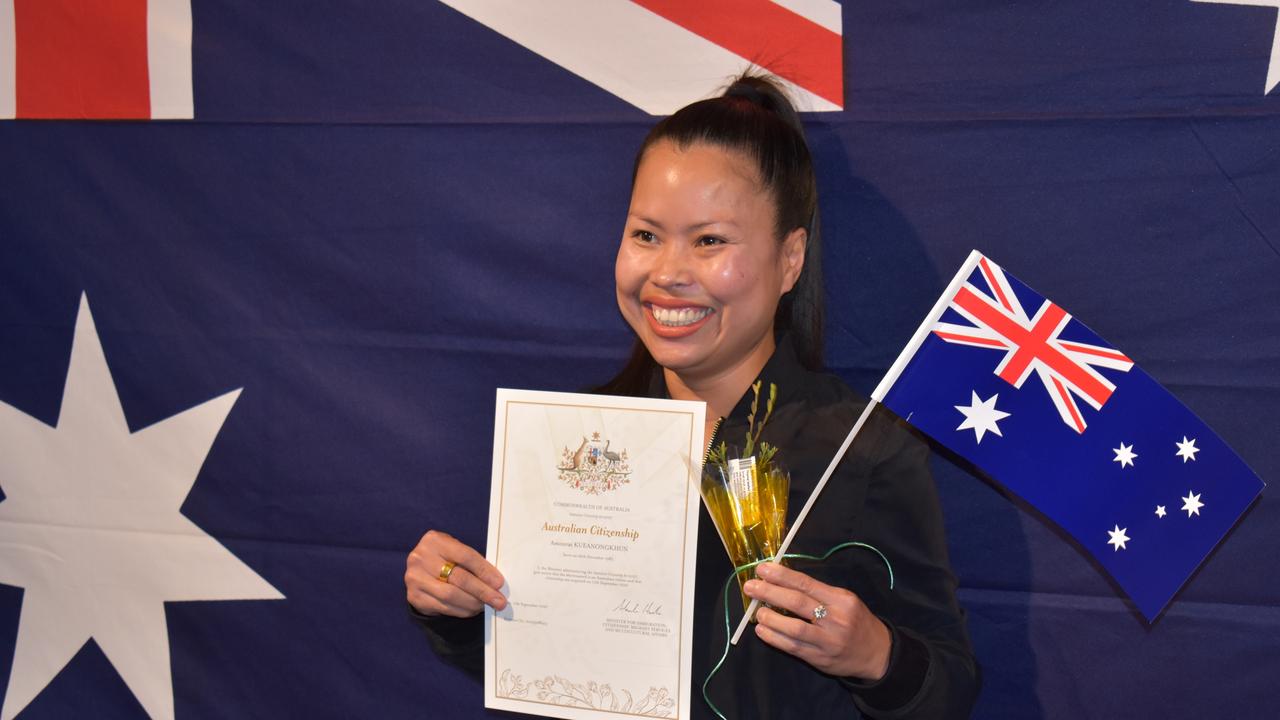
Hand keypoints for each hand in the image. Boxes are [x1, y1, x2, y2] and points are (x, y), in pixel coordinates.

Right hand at [405, 530, 506, 616]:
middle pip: (459, 578)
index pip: (466, 556)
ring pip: (451, 595)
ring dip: (473, 603)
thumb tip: (495, 582)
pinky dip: (461, 610)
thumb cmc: (443, 558)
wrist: (419, 570)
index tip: (499, 583)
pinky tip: (472, 609)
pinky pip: (443, 607)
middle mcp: (421, 558)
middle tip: (498, 601)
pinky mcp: (415, 596)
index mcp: (435, 541)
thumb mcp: (454, 550)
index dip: (484, 571)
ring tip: (486, 605)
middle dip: (482, 591)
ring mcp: (415, 578)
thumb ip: (472, 562)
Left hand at [743, 562, 891, 680]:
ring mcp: (827, 641)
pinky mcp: (819, 658)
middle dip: (770, 593)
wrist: (876, 653)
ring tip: (756, 612)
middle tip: (750, 587)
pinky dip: (774, 638)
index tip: (762, 569)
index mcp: (841, 600)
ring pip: (793, 628)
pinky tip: (762, 631)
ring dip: (770, 618)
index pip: (806, 584)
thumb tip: (782, 581)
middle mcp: (835, 619)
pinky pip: (793, 647)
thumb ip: (817, 593)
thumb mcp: (844, 600)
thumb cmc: (855, 620)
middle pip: (797, 603)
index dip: (782, 576)